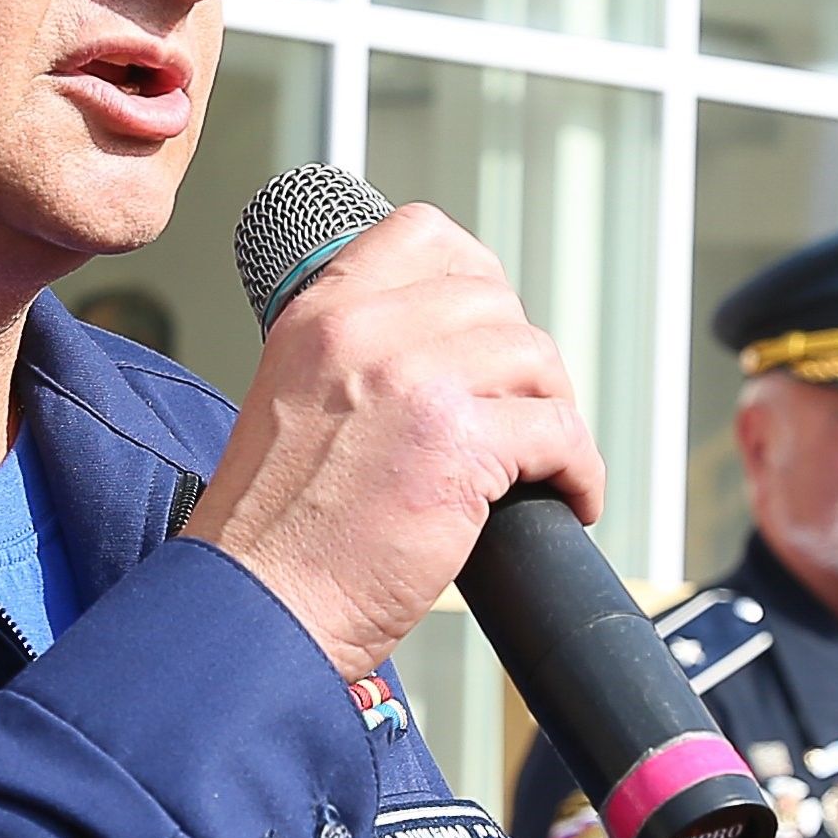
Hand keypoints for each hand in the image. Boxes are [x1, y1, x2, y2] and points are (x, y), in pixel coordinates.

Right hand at [181, 208, 603, 679]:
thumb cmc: (276, 529)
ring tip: (546, 458)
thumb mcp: (293, 399)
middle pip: (495, 301)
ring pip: (536, 360)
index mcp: (320, 313)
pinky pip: (560, 432)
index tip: (491, 326)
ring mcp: (416, 381)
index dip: (476, 276)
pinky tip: (568, 496)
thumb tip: (448, 349)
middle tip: (524, 410)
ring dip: (554, 410)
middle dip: (522, 359)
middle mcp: (365, 331)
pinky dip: (579, 468)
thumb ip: (356, 357)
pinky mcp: (461, 443)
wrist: (259, 602)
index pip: (424, 235)